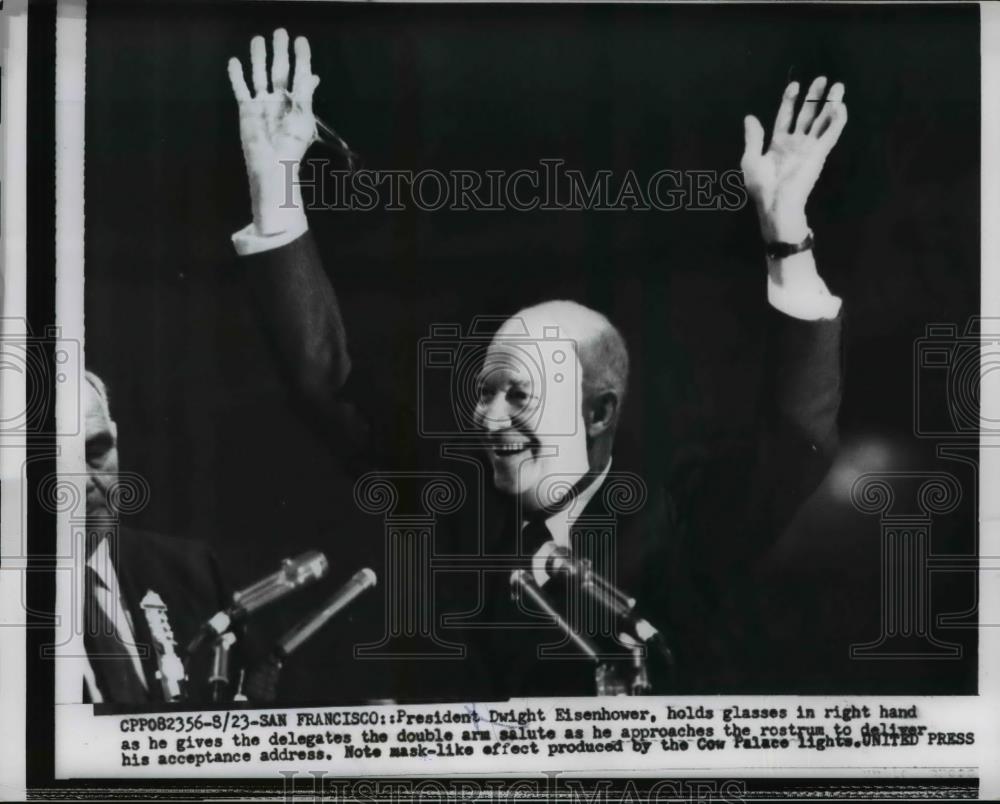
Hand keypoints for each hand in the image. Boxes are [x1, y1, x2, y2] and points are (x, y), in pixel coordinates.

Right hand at [228, 29, 319, 234]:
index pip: (300, 74)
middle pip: (280, 69)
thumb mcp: (303, 118)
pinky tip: (234, 61)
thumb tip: (313, 75)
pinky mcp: (247, 109)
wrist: (272, 164)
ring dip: (259, 57)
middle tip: (280, 32)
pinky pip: (241, 88)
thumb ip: (305, 95)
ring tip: (258, 39)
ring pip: (260, 74)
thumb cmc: (292, 145)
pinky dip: (237, 76)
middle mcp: (280, 99)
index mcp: (297, 101)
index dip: (301, 57)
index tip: (301, 40)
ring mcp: (263, 103)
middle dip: (280, 51)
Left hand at [741, 77, 846, 241]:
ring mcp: (809, 147)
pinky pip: (831, 133)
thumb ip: (753, 137)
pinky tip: (841, 106)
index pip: (786, 116)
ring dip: (831, 103)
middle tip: (822, 78)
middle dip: (814, 97)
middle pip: (807, 114)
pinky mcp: (819, 153)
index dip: (790, 100)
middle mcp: (796, 143)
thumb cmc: (761, 185)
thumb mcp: (751, 159)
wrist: (775, 202)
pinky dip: (837, 120)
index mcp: (779, 143)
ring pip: (822, 120)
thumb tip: (749, 117)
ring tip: (838, 86)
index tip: (794, 85)